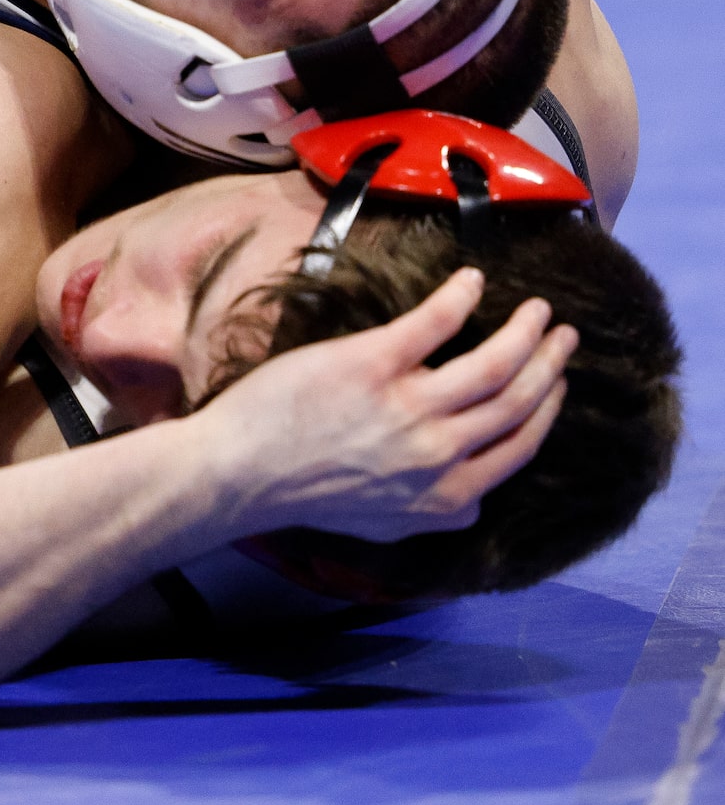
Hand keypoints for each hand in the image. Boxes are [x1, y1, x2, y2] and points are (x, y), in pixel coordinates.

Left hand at [198, 268, 576, 544]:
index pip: (520, 446)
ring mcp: (409, 408)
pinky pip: (435, 322)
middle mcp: (439, 454)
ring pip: (493, 364)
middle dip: (549, 364)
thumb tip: (474, 497)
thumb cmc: (307, 495)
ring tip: (535, 307)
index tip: (556, 382)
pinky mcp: (373, 363)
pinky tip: (471, 279)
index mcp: (448, 497)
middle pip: (517, 401)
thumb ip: (438, 510)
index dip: (547, 408)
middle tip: (561, 334)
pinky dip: (460, 296)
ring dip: (523, 330)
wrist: (242, 471)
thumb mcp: (388, 525)